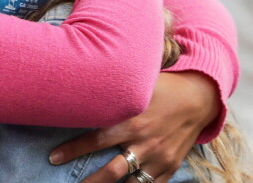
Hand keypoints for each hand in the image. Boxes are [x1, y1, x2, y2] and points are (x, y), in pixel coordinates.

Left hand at [49, 72, 220, 182]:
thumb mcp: (137, 84)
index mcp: (132, 121)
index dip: (73, 150)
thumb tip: (80, 80)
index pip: (96, 140)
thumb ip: (111, 89)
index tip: (54, 157)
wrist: (198, 97)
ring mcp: (159, 158)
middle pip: (112, 171)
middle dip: (90, 181)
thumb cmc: (161, 87)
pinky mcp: (170, 166)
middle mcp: (145, 143)